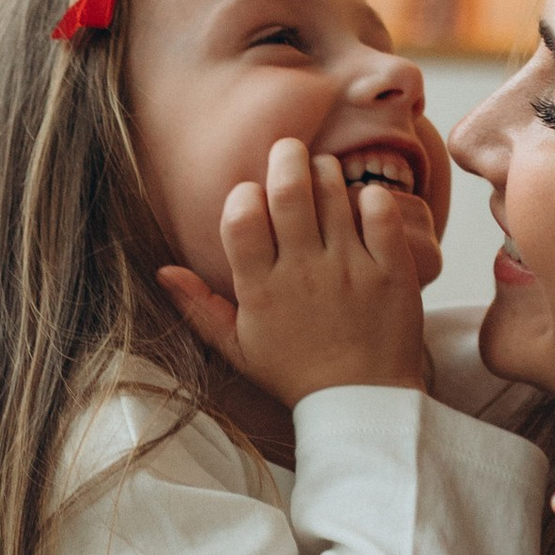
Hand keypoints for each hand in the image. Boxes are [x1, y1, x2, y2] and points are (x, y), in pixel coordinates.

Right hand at [160, 138, 433, 408]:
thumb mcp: (239, 348)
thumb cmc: (297, 374)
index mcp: (261, 291)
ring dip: (326, 171)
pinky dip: (371, 196)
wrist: (361, 403)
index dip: (244, 194)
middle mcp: (302, 275)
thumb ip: (199, 308)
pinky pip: (380, 212)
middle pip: (289, 192)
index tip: (253, 196)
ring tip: (323, 174)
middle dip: (286, 157)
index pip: (240, 218)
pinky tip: (363, 203)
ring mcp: (349, 271)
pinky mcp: (391, 272)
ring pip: (333, 193)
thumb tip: (163, 271)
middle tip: (289, 151)